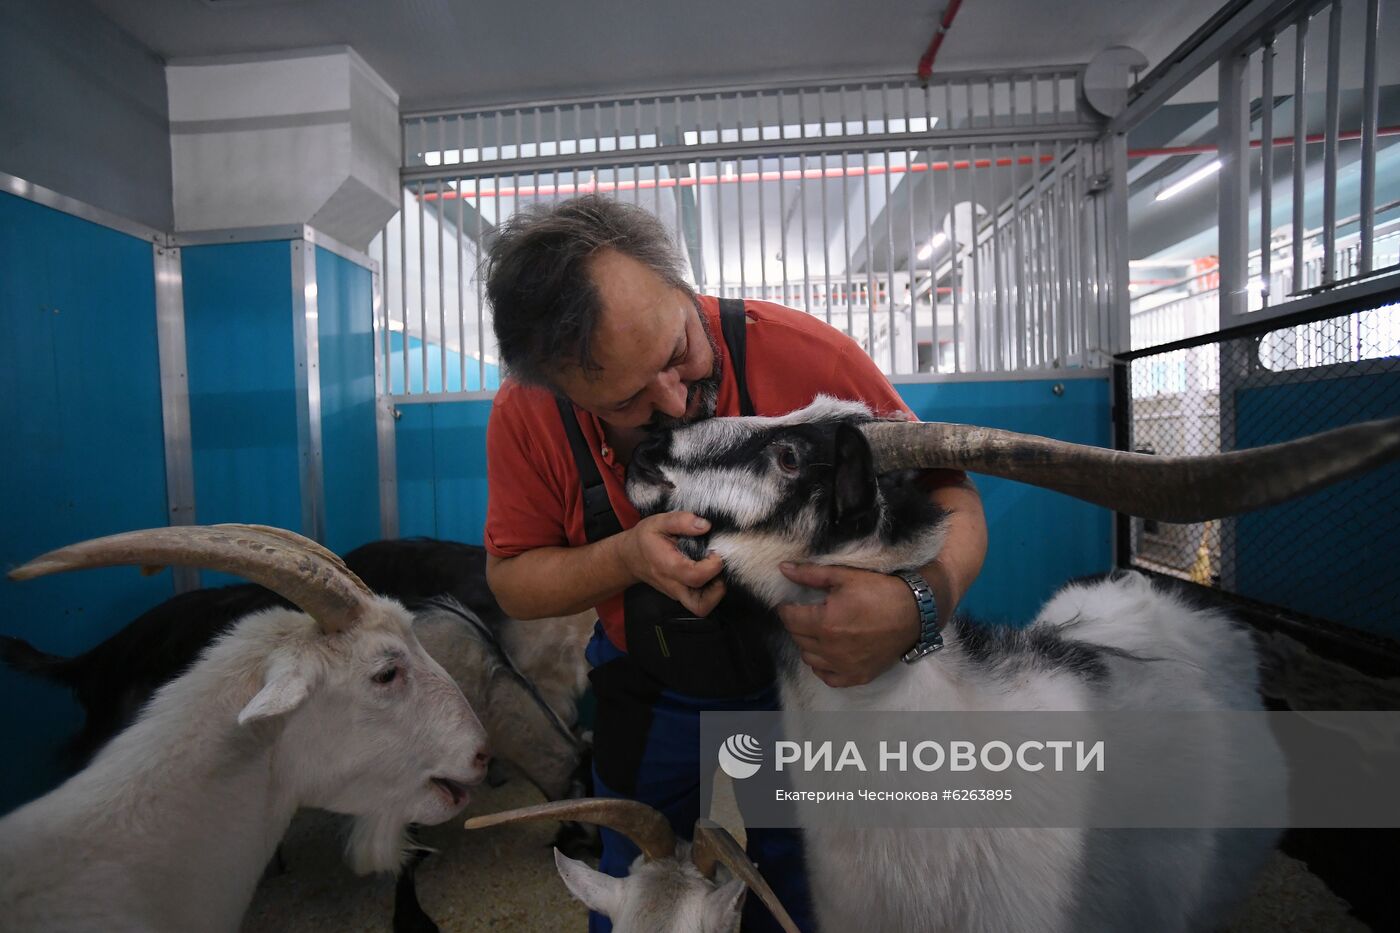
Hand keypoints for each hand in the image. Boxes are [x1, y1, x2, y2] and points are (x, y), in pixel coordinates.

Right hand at [617, 511, 725, 616]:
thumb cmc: (645, 539)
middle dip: (718, 588)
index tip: (716, 551)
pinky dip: (710, 592)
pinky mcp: (681, 595)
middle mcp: (673, 586)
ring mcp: (677, 594)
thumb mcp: (658, 522)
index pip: (695, 577)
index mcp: (667, 566)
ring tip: (716, 572)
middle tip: (719, 567)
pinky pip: (699, 602)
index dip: (713, 565)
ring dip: (716, 594)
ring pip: (701, 607)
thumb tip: (705, 525)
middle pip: (700, 604)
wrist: (630, 557)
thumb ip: (681, 521)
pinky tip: (710, 574)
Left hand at [776, 563, 920, 687]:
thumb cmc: (880, 591)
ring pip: (809, 658)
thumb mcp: (845, 576)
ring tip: (819, 631)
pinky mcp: (858, 676)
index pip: (790, 619)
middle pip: (798, 638)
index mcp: (825, 623)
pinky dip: (823, 666)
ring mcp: (844, 666)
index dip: (786, 609)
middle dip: (798, 624)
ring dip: (809, 644)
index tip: (790, 603)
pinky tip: (829, 653)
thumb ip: (811, 575)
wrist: (914, 612)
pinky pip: (828, 677)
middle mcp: (831, 649)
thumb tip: (783, 569)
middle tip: (808, 614)